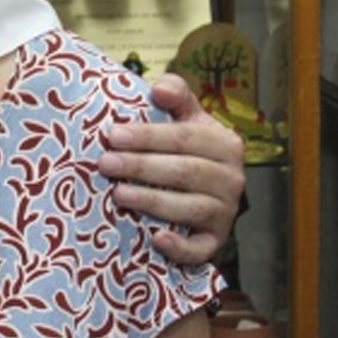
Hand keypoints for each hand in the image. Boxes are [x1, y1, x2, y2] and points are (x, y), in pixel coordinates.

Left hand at [101, 72, 245, 266]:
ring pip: (189, 207)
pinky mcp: (216, 241)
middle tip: (105, 163)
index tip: (112, 134)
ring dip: (152, 201)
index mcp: (225, 144)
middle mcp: (232, 179)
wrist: (211, 193)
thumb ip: (177, 96)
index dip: (148, 136)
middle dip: (141, 167)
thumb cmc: (189, 150)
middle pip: (184, 172)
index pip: (184, 138)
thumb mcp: (188, 118)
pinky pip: (201, 248)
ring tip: (118, 194)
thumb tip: (159, 88)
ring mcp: (226, 212)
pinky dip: (180, 247)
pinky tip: (157, 239)